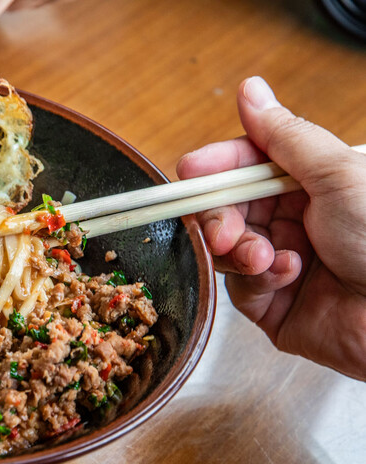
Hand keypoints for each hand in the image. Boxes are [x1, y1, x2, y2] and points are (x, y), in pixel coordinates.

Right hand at [177, 76, 365, 379]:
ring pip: (226, 248)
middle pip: (225, 206)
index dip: (217, 165)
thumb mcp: (338, 175)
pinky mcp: (272, 303)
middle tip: (224, 231)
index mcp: (309, 183)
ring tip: (266, 258)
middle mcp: (292, 220)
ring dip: (240, 250)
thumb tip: (252, 92)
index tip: (193, 170)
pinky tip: (288, 276)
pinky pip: (239, 286)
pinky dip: (257, 279)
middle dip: (219, 217)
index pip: (246, 163)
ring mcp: (279, 262)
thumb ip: (285, 136)